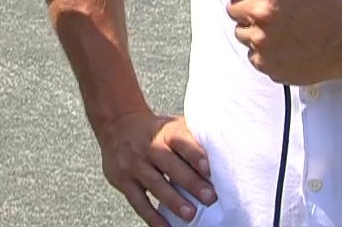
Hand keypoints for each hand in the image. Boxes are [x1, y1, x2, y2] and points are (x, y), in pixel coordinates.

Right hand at [95, 110, 215, 225]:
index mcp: (166, 131)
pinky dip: (152, 217)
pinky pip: (138, 201)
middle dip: (190, 181)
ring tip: (190, 214)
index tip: (209, 168)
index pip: (181, 140)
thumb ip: (193, 139)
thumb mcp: (172, 125)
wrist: (117, 125)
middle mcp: (149, 146)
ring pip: (155, 184)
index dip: (195, 154)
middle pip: (170, 164)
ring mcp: (135, 164)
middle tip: (209, 197)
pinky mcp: (123, 181)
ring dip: (173, 200)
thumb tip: (224, 158)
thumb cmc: (155, 130)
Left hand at [221, 0, 341, 86]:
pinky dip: (264, 50)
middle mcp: (259, 12)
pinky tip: (284, 43)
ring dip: (255, 29)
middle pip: (232, 7)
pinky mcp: (264, 62)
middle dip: (249, 6)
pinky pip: (252, 54)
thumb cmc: (325, 3)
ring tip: (282, 26)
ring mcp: (260, 40)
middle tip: (274, 8)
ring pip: (240, 31)